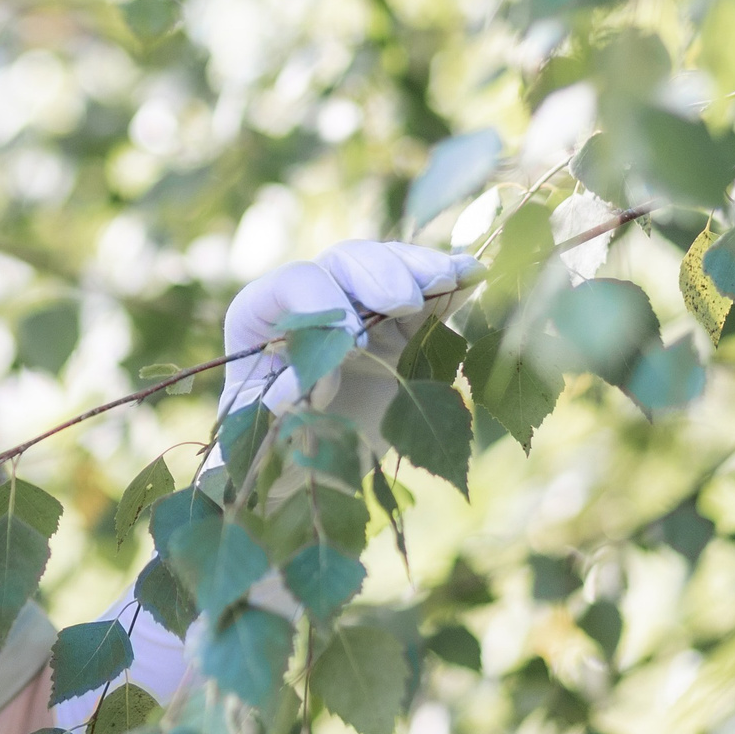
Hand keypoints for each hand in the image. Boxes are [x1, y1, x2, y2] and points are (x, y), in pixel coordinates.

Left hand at [219, 242, 479, 421]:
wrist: (316, 471)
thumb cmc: (274, 445)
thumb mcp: (262, 432)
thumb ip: (274, 406)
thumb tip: (306, 384)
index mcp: (262, 316)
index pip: (294, 283)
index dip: (324, 303)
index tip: (352, 343)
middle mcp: (312, 301)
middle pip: (345, 262)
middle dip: (377, 274)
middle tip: (400, 302)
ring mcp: (362, 307)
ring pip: (388, 265)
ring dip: (418, 268)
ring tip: (446, 280)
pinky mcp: (403, 324)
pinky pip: (426, 291)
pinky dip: (450, 281)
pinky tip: (472, 276)